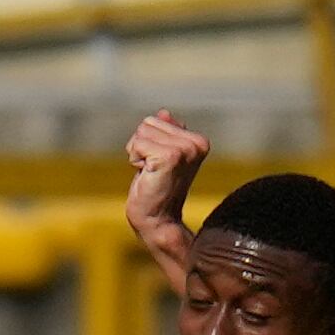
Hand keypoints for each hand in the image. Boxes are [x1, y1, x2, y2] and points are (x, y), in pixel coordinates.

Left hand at [124, 108, 209, 239]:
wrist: (158, 221)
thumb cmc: (158, 189)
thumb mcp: (162, 156)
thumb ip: (165, 134)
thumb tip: (164, 113)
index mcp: (199, 141)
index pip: (157, 120)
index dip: (149, 142)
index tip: (159, 165)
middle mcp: (196, 143)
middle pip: (148, 123)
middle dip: (142, 146)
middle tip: (153, 170)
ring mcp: (185, 150)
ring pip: (142, 132)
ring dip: (138, 154)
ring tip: (151, 173)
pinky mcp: (170, 157)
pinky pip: (138, 144)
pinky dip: (135, 160)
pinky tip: (147, 176)